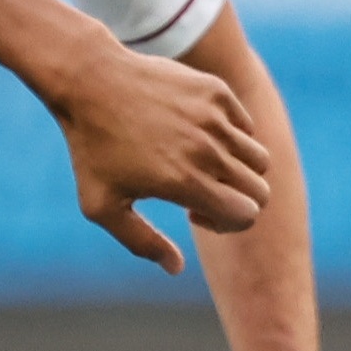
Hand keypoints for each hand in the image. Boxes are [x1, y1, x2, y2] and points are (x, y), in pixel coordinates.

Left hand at [55, 37, 268, 272]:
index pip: (246, 215)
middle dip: (238, 201)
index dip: (227, 224)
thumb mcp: (101, 205)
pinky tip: (194, 136)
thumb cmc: (91, 148)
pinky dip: (231, 137)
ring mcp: (215, 118)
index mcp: (184, 183)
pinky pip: (245, 125)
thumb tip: (176, 268)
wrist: (90, 82)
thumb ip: (141, 242)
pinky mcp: (215, 91)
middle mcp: (207, 150)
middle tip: (199, 192)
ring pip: (259, 158)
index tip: (194, 214)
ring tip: (201, 165)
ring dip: (238, 170)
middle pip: (260, 191)